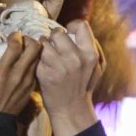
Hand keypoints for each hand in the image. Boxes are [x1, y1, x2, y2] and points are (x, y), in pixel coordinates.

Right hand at [0, 32, 40, 115]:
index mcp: (1, 72)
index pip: (16, 46)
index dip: (16, 36)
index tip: (12, 35)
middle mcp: (17, 75)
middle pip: (34, 49)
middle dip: (29, 40)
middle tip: (22, 40)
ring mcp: (26, 83)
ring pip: (38, 59)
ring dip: (33, 51)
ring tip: (25, 50)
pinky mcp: (30, 90)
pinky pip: (37, 71)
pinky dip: (34, 63)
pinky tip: (26, 64)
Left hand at [36, 21, 103, 135]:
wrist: (71, 110)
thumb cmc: (84, 85)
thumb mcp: (97, 66)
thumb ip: (92, 45)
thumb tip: (78, 28)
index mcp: (90, 55)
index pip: (81, 25)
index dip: (72, 26)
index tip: (68, 32)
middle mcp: (75, 59)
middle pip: (58, 33)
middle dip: (54, 36)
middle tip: (54, 43)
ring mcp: (59, 67)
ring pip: (45, 43)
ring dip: (44, 46)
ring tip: (46, 52)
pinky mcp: (45, 75)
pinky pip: (38, 57)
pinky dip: (38, 59)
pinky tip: (43, 64)